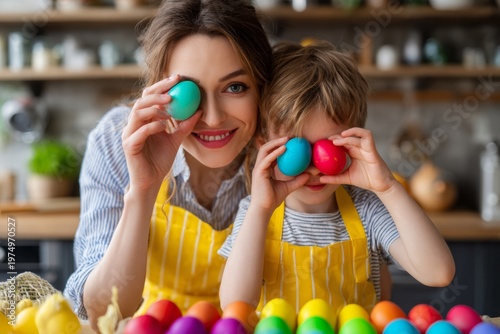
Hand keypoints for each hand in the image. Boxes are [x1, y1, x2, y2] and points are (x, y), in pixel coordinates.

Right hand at [122, 75, 201, 194]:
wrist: (151, 181)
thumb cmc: (160, 160)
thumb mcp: (175, 140)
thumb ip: (184, 126)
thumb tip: (199, 111)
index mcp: (143, 120)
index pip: (150, 97)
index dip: (162, 86)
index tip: (178, 78)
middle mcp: (133, 124)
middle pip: (142, 101)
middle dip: (158, 92)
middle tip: (173, 88)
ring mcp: (129, 134)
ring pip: (137, 113)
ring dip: (154, 108)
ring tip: (169, 109)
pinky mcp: (129, 146)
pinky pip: (138, 132)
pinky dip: (151, 127)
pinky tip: (163, 126)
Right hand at [250, 137, 308, 212]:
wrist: (264, 209)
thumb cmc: (273, 199)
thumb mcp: (288, 187)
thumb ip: (297, 180)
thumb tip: (309, 174)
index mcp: (265, 169)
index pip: (271, 153)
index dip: (279, 146)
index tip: (291, 142)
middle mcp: (260, 167)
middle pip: (266, 148)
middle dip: (277, 141)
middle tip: (290, 137)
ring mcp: (258, 169)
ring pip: (265, 150)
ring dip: (275, 143)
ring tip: (287, 139)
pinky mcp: (259, 172)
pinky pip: (267, 159)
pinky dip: (275, 152)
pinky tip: (284, 148)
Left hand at [319, 128, 395, 193]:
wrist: (381, 186)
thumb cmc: (366, 180)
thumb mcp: (346, 178)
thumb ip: (334, 178)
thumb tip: (320, 179)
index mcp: (355, 152)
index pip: (344, 142)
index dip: (334, 140)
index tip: (324, 143)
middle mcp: (361, 148)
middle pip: (349, 136)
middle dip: (338, 136)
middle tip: (328, 140)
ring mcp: (367, 148)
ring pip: (358, 135)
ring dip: (348, 134)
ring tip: (336, 140)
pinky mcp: (373, 151)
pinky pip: (367, 137)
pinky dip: (357, 133)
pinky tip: (347, 137)